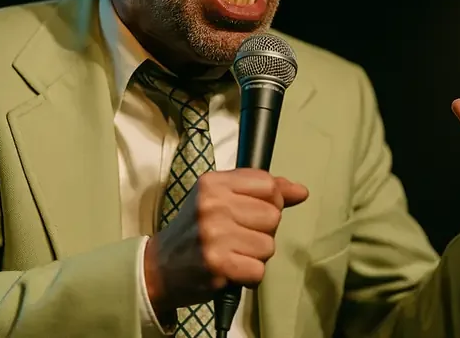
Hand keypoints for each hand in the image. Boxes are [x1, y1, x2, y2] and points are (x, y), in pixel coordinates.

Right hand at [143, 169, 308, 319]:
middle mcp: (212, 205)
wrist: (158, 268)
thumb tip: (301, 191)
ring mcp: (214, 235)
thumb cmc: (195, 231)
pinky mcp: (217, 264)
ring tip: (233, 254)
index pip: (268, 185)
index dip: (271, 202)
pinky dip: (249, 276)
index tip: (254, 213)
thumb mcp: (220, 199)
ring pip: (268, 245)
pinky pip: (259, 270)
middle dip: (262, 231)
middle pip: (273, 216)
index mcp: (213, 183)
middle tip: (238, 237)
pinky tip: (231, 270)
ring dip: (256, 256)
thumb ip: (260, 191)